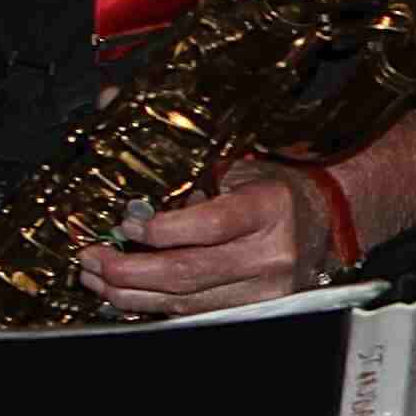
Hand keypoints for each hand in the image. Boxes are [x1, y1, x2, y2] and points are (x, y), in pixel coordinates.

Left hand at [78, 161, 334, 315]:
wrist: (323, 220)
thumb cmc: (273, 187)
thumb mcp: (234, 161)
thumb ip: (175, 146)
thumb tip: (112, 101)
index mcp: (269, 208)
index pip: (210, 225)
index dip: (161, 229)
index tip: (124, 223)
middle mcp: (271, 253)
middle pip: (189, 271)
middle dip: (129, 269)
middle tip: (93, 258)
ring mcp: (265, 288)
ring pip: (186, 301)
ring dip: (132, 292)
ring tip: (98, 277)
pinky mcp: (255, 308)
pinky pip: (195, 313)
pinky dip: (155, 305)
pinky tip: (127, 293)